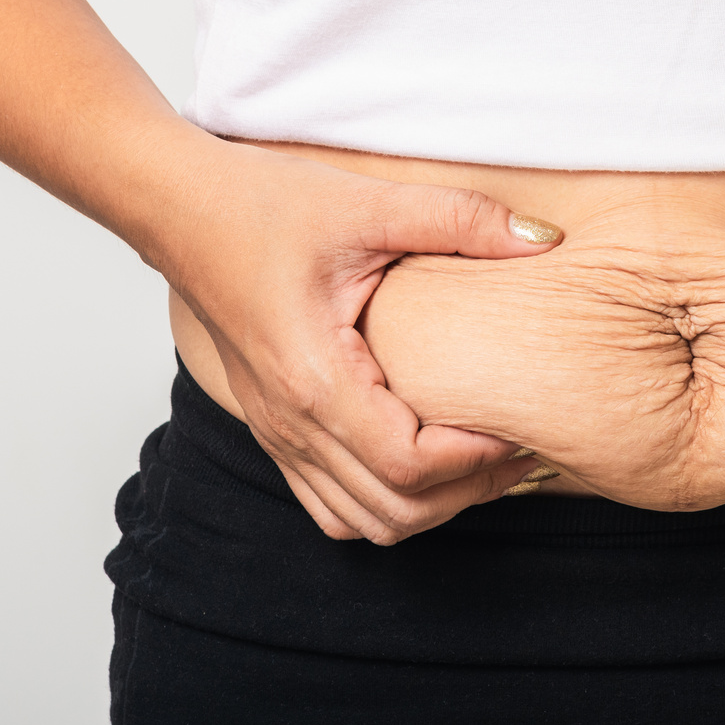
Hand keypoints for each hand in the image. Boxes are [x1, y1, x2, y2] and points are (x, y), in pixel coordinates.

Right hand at [138, 138, 564, 543]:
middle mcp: (290, 423)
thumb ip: (461, 220)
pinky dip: (385, 501)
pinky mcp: (275, 428)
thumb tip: (543, 241)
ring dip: (430, 505)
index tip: (519, 422)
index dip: (476, 459)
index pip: (409, 465)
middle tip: (523, 447)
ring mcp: (277, 434)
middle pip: (393, 512)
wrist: (180, 209)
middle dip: (469, 491)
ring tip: (484, 458)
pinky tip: (427, 458)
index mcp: (315, 378)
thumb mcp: (371, 203)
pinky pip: (331, 503)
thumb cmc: (262, 204)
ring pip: (361, 522)